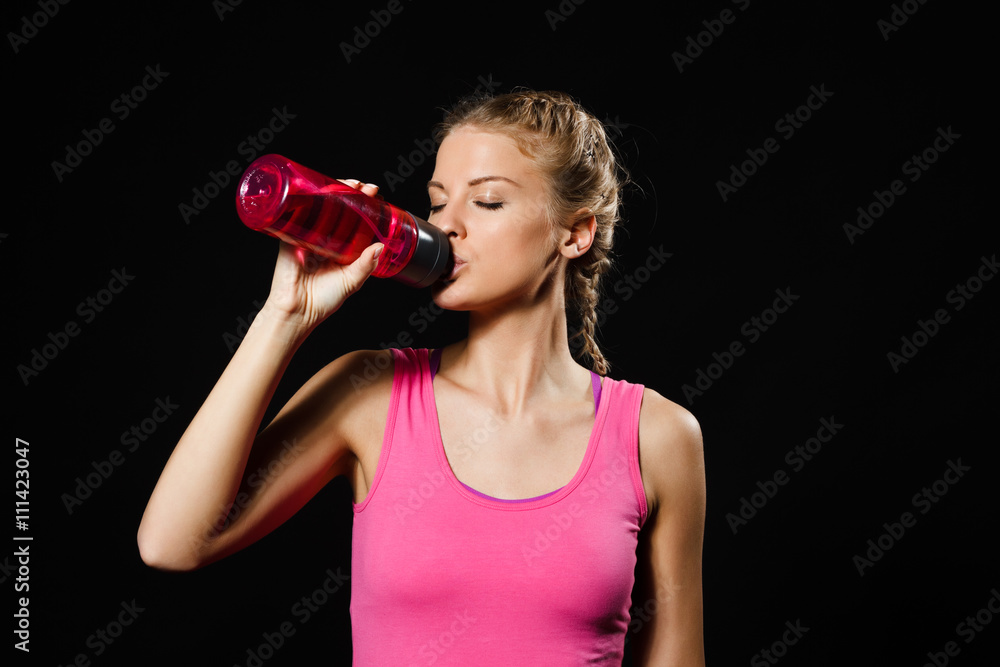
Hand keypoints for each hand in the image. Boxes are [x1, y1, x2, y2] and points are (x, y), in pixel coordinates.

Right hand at [262, 180, 383, 331]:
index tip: (377, 196)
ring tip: (349, 185)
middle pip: (339, 208)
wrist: (297, 311)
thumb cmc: (323, 300)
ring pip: (321, 206)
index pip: (356, 220)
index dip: (366, 207)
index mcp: (342, 248)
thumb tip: (381, 246)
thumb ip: (366, 265)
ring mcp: (308, 235)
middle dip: (352, 193)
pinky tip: (316, 189)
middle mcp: (326, 238)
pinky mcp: (290, 236)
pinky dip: (305, 199)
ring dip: (333, 191)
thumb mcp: (351, 281)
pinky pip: (296, 213)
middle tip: (365, 188)